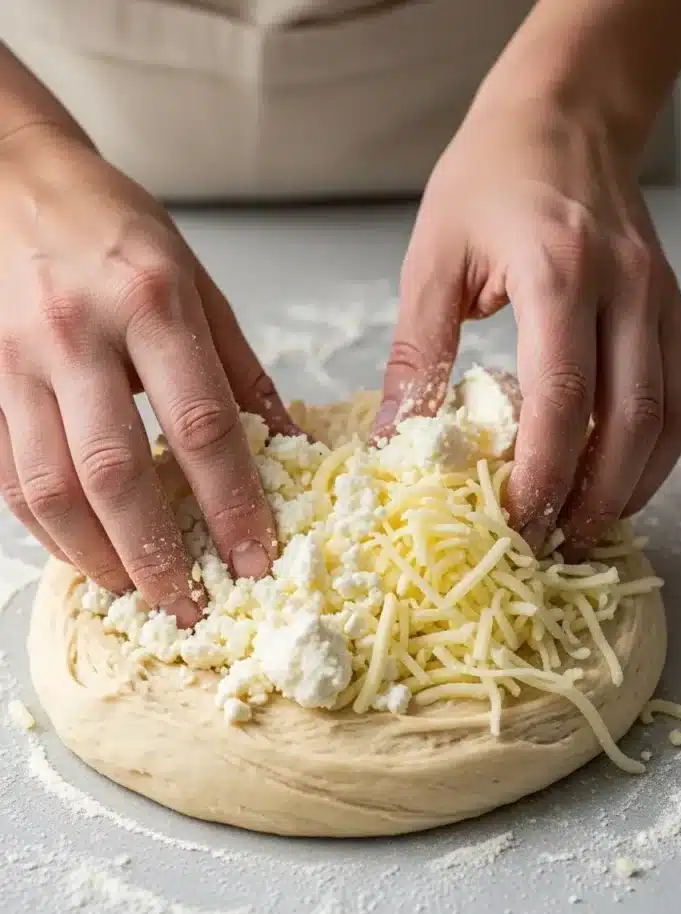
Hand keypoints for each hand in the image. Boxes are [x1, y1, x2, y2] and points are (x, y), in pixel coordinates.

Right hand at [0, 126, 294, 622]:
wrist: (7, 174)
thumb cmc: (111, 225)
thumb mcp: (194, 279)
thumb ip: (238, 370)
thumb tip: (286, 445)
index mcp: (151, 301)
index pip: (199, 426)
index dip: (231, 505)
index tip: (255, 560)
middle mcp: (77, 333)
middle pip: (115, 472)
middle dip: (156, 555)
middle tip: (189, 607)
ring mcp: (13, 359)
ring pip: (48, 486)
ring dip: (94, 555)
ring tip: (135, 590)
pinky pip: (5, 474)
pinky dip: (43, 527)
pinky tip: (78, 550)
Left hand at [376, 94, 680, 555]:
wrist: (565, 114)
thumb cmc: (490, 177)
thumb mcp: (433, 259)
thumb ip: (419, 354)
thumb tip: (395, 443)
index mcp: (558, 272)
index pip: (561, 401)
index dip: (541, 477)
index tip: (512, 523)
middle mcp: (624, 289)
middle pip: (626, 423)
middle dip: (589, 499)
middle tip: (548, 545)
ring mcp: (660, 300)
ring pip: (665, 421)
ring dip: (628, 488)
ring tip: (581, 529)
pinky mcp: (671, 310)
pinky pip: (679, 399)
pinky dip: (652, 454)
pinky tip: (616, 481)